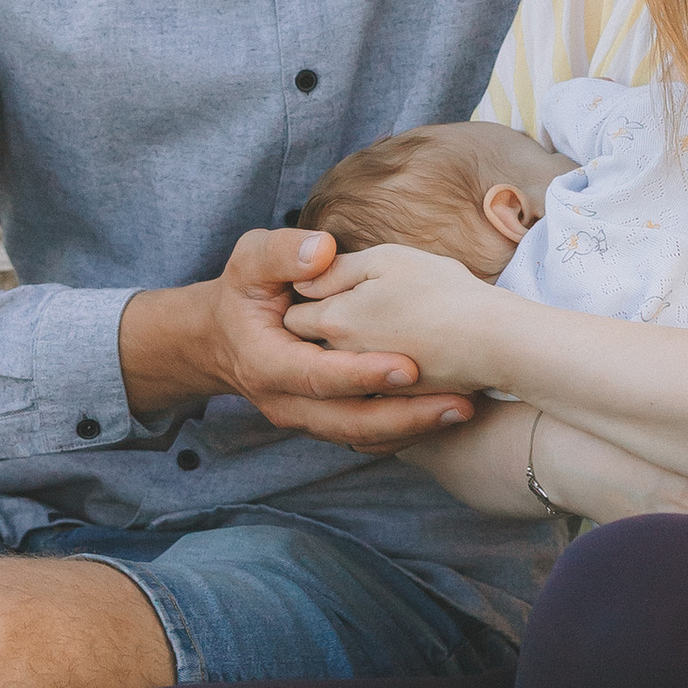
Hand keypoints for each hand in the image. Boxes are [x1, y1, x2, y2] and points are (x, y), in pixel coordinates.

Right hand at [119, 231, 476, 455]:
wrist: (222, 339)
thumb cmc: (243, 292)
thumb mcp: (248, 261)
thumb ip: (281, 252)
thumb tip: (321, 250)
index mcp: (267, 363)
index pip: (318, 376)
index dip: (363, 374)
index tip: (410, 365)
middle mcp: (287, 403)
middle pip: (349, 423)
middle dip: (405, 417)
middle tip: (459, 404)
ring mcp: (307, 419)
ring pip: (363, 437)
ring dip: (414, 428)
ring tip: (464, 408)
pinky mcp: (327, 422)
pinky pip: (368, 437)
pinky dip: (406, 430)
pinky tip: (445, 411)